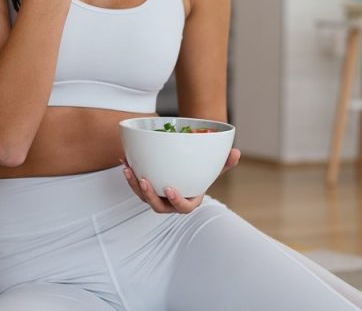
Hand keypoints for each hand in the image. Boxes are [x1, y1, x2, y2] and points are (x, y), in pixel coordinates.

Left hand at [121, 149, 241, 213]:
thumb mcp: (213, 168)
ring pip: (143, 197)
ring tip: (128, 169)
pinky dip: (130, 175)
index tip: (170, 189)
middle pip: (158, 206)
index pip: (182, 208)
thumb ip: (224, 163)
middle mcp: (171, 203)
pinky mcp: (146, 191)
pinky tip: (125, 160)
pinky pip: (136, 186)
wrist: (185, 172)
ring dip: (134, 185)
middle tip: (144, 180)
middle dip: (149, 195)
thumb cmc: (201, 173)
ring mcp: (157, 198)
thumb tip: (237, 153)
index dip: (176, 201)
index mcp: (188, 200)